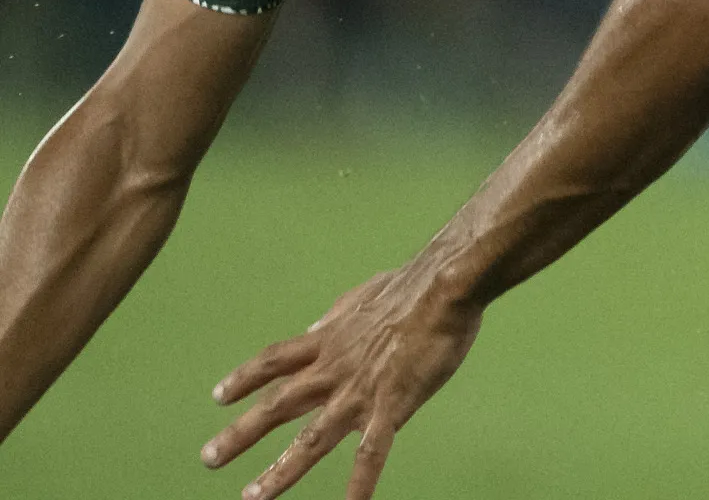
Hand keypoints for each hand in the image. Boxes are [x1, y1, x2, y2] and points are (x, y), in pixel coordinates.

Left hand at [204, 261, 478, 499]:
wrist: (444, 284)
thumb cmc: (413, 286)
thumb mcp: (363, 297)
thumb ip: (337, 318)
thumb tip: (318, 327)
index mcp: (330, 340)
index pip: (276, 361)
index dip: (245, 378)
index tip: (218, 396)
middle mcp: (334, 369)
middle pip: (278, 404)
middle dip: (241, 433)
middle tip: (208, 458)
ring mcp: (359, 391)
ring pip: (311, 438)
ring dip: (280, 470)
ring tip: (251, 497)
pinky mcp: (390, 406)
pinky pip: (371, 453)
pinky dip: (358, 485)